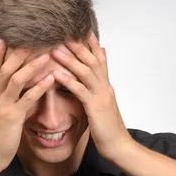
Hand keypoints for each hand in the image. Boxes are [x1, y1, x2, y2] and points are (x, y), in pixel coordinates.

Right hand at [0, 39, 54, 169]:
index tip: (6, 37)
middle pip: (4, 69)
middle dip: (17, 53)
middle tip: (31, 38)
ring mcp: (3, 106)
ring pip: (16, 80)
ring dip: (32, 66)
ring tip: (46, 55)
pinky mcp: (13, 117)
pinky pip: (27, 98)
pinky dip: (40, 87)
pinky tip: (51, 79)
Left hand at [51, 32, 131, 160]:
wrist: (119, 146)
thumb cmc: (108, 129)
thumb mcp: (103, 106)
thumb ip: (99, 92)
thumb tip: (96, 81)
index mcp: (106, 87)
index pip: (100, 59)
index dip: (92, 44)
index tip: (83, 29)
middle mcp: (105, 88)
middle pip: (93, 60)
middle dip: (79, 46)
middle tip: (64, 33)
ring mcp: (101, 96)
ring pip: (86, 72)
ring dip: (70, 59)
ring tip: (56, 49)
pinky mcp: (95, 108)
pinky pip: (80, 90)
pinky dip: (68, 80)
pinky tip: (56, 73)